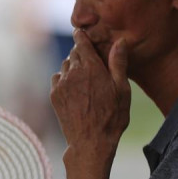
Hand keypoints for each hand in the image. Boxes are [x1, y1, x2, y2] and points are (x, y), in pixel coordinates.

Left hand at [49, 30, 130, 155]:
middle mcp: (74, 72)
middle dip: (81, 54)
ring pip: (65, 65)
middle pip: (73, 53)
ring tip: (85, 79)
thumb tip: (120, 41)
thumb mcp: (122, 90)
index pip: (81, 41)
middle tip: (92, 64)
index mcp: (92, 67)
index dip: (82, 36)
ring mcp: (62, 84)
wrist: (91, 143)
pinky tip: (75, 89)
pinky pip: (57, 78)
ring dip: (73, 67)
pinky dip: (64, 79)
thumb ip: (118, 63)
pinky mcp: (54, 95)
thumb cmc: (112, 118)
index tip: (83, 34)